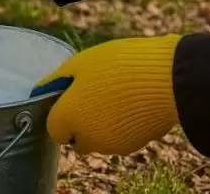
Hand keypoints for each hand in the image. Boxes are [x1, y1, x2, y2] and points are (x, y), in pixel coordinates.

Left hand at [31, 35, 181, 155]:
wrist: (168, 78)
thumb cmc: (118, 65)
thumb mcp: (79, 63)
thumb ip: (56, 82)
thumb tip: (40, 92)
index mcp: (69, 118)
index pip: (53, 128)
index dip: (59, 112)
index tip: (68, 97)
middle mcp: (87, 138)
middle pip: (75, 137)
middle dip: (78, 122)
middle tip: (90, 94)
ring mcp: (112, 145)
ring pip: (98, 139)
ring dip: (99, 124)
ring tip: (113, 94)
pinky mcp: (135, 145)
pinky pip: (119, 138)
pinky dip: (120, 126)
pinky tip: (129, 103)